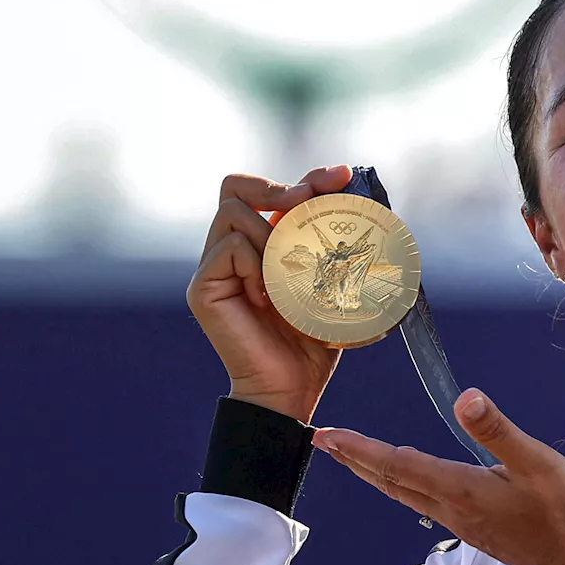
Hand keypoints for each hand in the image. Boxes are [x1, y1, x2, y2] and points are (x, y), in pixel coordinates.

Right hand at [188, 165, 352, 423]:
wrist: (291, 389)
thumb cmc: (313, 340)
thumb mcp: (332, 284)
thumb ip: (335, 248)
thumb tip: (361, 203)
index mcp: (259, 243)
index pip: (268, 190)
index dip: (304, 177)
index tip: (340, 176)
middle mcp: (230, 248)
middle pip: (235, 187)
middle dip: (276, 186)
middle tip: (307, 200)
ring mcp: (212, 267)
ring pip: (234, 214)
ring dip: (269, 234)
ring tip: (290, 275)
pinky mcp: (202, 287)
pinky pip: (229, 248)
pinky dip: (256, 263)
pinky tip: (270, 297)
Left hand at [313, 389, 564, 564]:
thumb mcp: (538, 463)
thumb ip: (499, 431)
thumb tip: (464, 397)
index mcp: (461, 489)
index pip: (398, 464)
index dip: (360, 448)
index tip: (327, 435)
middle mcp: (452, 509)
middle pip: (392, 482)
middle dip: (356, 461)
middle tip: (323, 442)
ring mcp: (463, 524)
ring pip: (406, 495)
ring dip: (377, 474)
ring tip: (355, 458)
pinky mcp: (477, 530)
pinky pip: (426, 503)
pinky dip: (404, 485)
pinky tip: (410, 480)